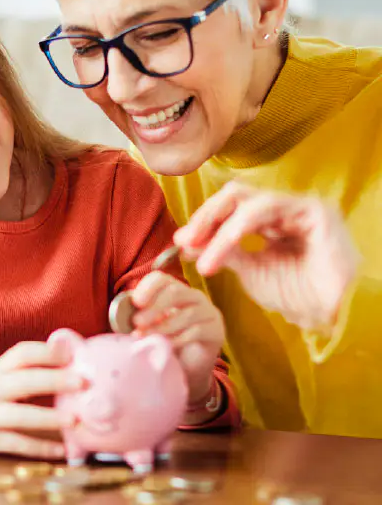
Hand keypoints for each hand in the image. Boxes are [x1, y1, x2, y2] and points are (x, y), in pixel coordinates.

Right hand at [0, 341, 82, 457]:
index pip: (22, 353)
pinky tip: (60, 450)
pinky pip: (17, 444)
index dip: (46, 351)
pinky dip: (39, 448)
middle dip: (54, 379)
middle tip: (82, 381)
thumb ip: (25, 369)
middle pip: (25, 380)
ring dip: (49, 418)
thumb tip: (68, 360)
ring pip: (21, 415)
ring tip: (75, 420)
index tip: (73, 352)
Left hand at [130, 271, 223, 403]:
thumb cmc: (167, 342)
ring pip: (186, 314)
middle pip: (176, 292)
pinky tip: (164, 346)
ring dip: (161, 326)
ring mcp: (209, 313)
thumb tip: (123, 313)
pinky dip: (176, 339)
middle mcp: (195, 297)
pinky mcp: (216, 332)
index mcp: (176, 290)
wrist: (189, 369)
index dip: (148, 287)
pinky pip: (196, 332)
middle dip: (154, 306)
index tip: (136, 302)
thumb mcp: (152, 326)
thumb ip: (141, 316)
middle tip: (137, 321)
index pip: (163, 279)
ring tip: (144, 337)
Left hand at [173, 182, 359, 329]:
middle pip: (234, 196)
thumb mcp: (251, 271)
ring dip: (218, 229)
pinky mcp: (313, 210)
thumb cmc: (297, 295)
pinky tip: (224, 247)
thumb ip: (223, 252)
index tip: (180, 242)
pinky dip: (238, 228)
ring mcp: (299, 206)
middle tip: (185, 240)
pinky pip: (265, 209)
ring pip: (246, 202)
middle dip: (206, 217)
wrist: (333, 317)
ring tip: (204, 257)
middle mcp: (284, 208)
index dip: (203, 221)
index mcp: (270, 220)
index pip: (230, 207)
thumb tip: (186, 241)